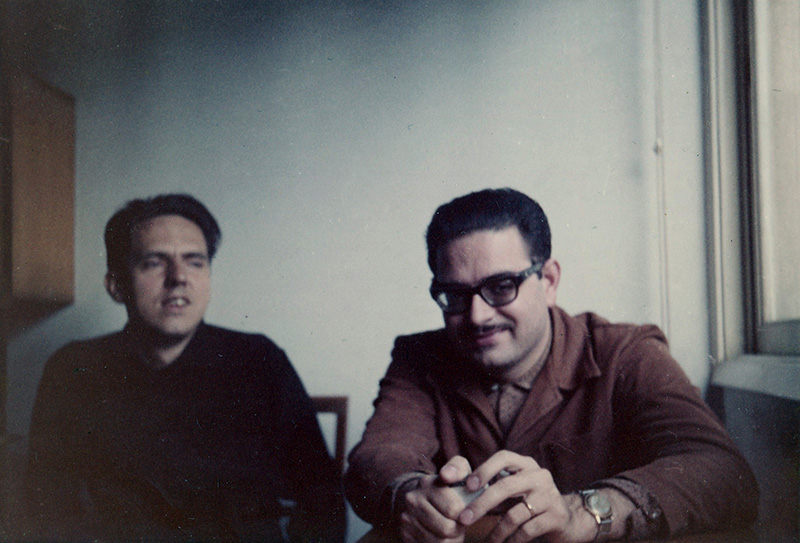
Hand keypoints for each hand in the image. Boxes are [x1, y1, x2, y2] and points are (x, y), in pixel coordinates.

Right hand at [399, 456, 472, 542]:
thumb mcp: (457, 471)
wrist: (421, 497)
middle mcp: (413, 499)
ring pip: (438, 542)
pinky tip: (440, 535)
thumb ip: (458, 468)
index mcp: (427, 483)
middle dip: (458, 529)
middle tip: (459, 524)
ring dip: (450, 539)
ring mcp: (406, 517)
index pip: (454, 509)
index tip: (466, 512)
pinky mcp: (404, 533)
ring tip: (451, 530)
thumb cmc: (448, 487)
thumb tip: (445, 475)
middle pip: (446, 528)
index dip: (465, 515)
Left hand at [456, 450, 593, 542]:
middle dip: (481, 504)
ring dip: (496, 532)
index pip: (504, 457)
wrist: (566, 520)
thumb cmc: (529, 503)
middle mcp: (539, 475)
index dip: (484, 469)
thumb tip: (461, 491)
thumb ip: (492, 488)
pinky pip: (526, 530)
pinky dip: (512, 540)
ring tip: (487, 542)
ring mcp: (549, 495)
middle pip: (505, 487)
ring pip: (514, 514)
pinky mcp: (556, 516)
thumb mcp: (513, 490)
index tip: (468, 486)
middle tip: (464, 519)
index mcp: (526, 464)